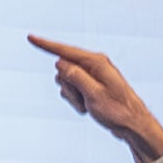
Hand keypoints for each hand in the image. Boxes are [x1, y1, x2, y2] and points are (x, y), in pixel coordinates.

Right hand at [28, 35, 162, 159]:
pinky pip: (72, 90)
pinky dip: (76, 101)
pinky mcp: (91, 86)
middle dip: (66, 87)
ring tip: (88, 107)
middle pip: (63, 69)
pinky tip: (88, 109)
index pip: (65, 51)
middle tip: (82, 100)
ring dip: (71, 97)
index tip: (29, 36)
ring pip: (66, 82)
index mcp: (96, 62)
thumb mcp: (94, 94)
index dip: (45, 45)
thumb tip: (59, 62)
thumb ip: (75, 76)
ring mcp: (92, 76)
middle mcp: (94, 65)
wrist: (133, 125)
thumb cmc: (118, 111)